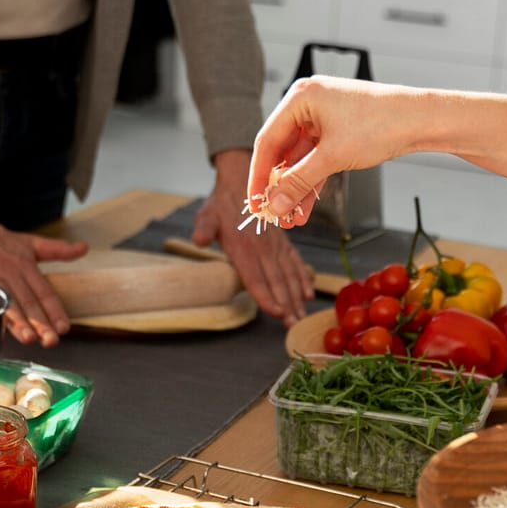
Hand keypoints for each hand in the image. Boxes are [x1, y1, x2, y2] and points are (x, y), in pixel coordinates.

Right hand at [0, 195, 87, 346]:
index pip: (44, 292)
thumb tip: (83, 248)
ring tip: (29, 338)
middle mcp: (10, 272)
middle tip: (51, 341)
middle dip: (41, 323)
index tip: (64, 328)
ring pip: (7, 303)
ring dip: (18, 322)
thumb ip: (56, 250)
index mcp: (25, 265)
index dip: (55, 311)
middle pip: (28, 301)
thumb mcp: (28, 242)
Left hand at [198, 150, 311, 324]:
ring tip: (300, 317)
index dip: (266, 296)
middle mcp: (262, 248)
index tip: (275, 312)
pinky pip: (295, 262)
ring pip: (288, 275)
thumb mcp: (207, 215)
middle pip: (276, 281)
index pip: (256, 277)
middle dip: (285, 305)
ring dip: (296, 298)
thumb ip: (204, 228)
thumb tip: (198, 240)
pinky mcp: (282, 242)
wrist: (241, 182)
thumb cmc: (220, 204)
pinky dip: (303, 278)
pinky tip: (308, 294)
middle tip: (291, 325)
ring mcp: (275, 246)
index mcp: (243, 246)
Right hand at [247, 76, 415, 228]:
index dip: (259, 176)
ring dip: (295, 189)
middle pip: (281, 151)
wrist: (421, 119)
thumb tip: (274, 205)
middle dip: (279, 187)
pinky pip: (315, 159)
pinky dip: (311, 182)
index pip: (267, 141)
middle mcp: (307, 104)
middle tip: (272, 215)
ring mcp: (322, 117)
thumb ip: (299, 182)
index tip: (254, 203)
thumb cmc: (380, 124)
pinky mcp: (336, 130)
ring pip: (299, 160)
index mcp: (300, 98)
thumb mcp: (333, 157)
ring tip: (291, 219)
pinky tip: (305, 207)